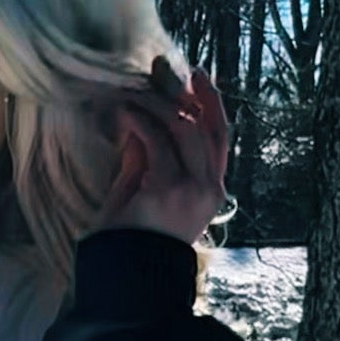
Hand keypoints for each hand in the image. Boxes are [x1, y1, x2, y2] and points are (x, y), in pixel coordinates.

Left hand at [95, 56, 231, 246]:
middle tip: (162, 67)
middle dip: (186, 91)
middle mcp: (209, 187)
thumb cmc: (128, 236)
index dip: (211, 102)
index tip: (197, 75)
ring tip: (134, 89)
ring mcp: (192, 189)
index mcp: (210, 189)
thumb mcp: (140, 186)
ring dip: (158, 103)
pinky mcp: (168, 189)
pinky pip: (157, 142)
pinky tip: (124, 110)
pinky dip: (140, 121)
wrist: (120, 273)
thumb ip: (146, 154)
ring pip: (184, 129)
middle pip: (206, 126)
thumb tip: (141, 116)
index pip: (219, 136)